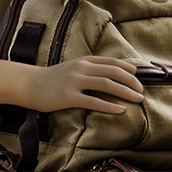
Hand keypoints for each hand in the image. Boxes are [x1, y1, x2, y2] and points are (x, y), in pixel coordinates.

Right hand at [20, 56, 144, 112]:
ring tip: (137, 99)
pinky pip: (93, 101)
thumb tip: (110, 75)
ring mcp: (74, 82)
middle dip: (131, 81)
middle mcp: (81, 69)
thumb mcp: (72, 68)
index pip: (112, 62)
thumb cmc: (52, 79)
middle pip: (113, 71)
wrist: (29, 84)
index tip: (139, 77)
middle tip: (141, 91)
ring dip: (125, 91)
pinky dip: (109, 106)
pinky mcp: (68, 97)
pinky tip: (120, 110)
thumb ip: (89, 69)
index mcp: (84, 61)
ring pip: (106, 84)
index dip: (128, 69)